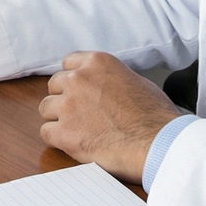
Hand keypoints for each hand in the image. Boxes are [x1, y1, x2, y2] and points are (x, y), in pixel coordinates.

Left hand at [38, 52, 181, 183]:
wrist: (158, 143)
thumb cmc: (155, 116)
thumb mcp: (136, 81)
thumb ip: (111, 79)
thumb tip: (106, 87)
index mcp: (97, 63)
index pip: (68, 63)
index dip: (74, 80)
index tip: (80, 91)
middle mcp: (79, 79)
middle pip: (54, 85)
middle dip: (65, 98)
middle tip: (81, 114)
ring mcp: (69, 105)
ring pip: (46, 108)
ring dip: (59, 119)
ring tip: (79, 130)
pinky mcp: (64, 132)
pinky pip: (46, 132)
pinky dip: (58, 139)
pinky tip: (75, 143)